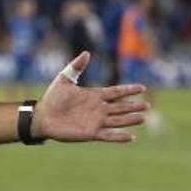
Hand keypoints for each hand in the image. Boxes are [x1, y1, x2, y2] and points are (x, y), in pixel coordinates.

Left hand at [32, 51, 148, 142]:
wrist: (42, 117)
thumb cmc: (51, 98)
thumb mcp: (64, 79)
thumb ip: (76, 66)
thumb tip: (86, 53)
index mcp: (94, 95)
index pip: (116, 92)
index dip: (129, 90)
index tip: (142, 87)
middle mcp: (98, 108)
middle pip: (121, 106)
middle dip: (134, 106)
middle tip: (147, 105)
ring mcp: (96, 121)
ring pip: (118, 120)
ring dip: (130, 120)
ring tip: (143, 118)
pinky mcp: (91, 133)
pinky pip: (108, 135)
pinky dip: (119, 136)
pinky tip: (131, 137)